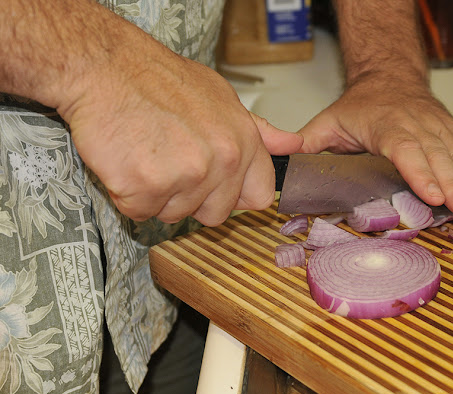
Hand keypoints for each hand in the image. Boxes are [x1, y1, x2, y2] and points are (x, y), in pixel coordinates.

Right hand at [59, 39, 301, 225]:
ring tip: (147, 153)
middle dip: (192, 197)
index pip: (259, 197)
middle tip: (169, 160)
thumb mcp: (221, 97)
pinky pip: (140, 212)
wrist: (105, 67)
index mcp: (243, 142)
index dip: (235, 196)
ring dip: (157, 194)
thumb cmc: (158, 79)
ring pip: (174, 214)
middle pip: (215, 214)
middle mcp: (221, 162)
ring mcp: (186, 176)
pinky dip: (129, 194)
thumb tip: (294, 146)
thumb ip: (259, 130)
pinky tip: (127, 160)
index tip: (216, 186)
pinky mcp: (147, 188)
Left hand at [298, 75, 452, 217]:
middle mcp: (417, 125)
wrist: (390, 75)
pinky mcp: (452, 131)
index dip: (421, 173)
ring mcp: (438, 127)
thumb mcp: (329, 122)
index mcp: (386, 126)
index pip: (405, 149)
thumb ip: (309, 144)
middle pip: (439, 156)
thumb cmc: (360, 105)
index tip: (434, 196)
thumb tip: (286, 166)